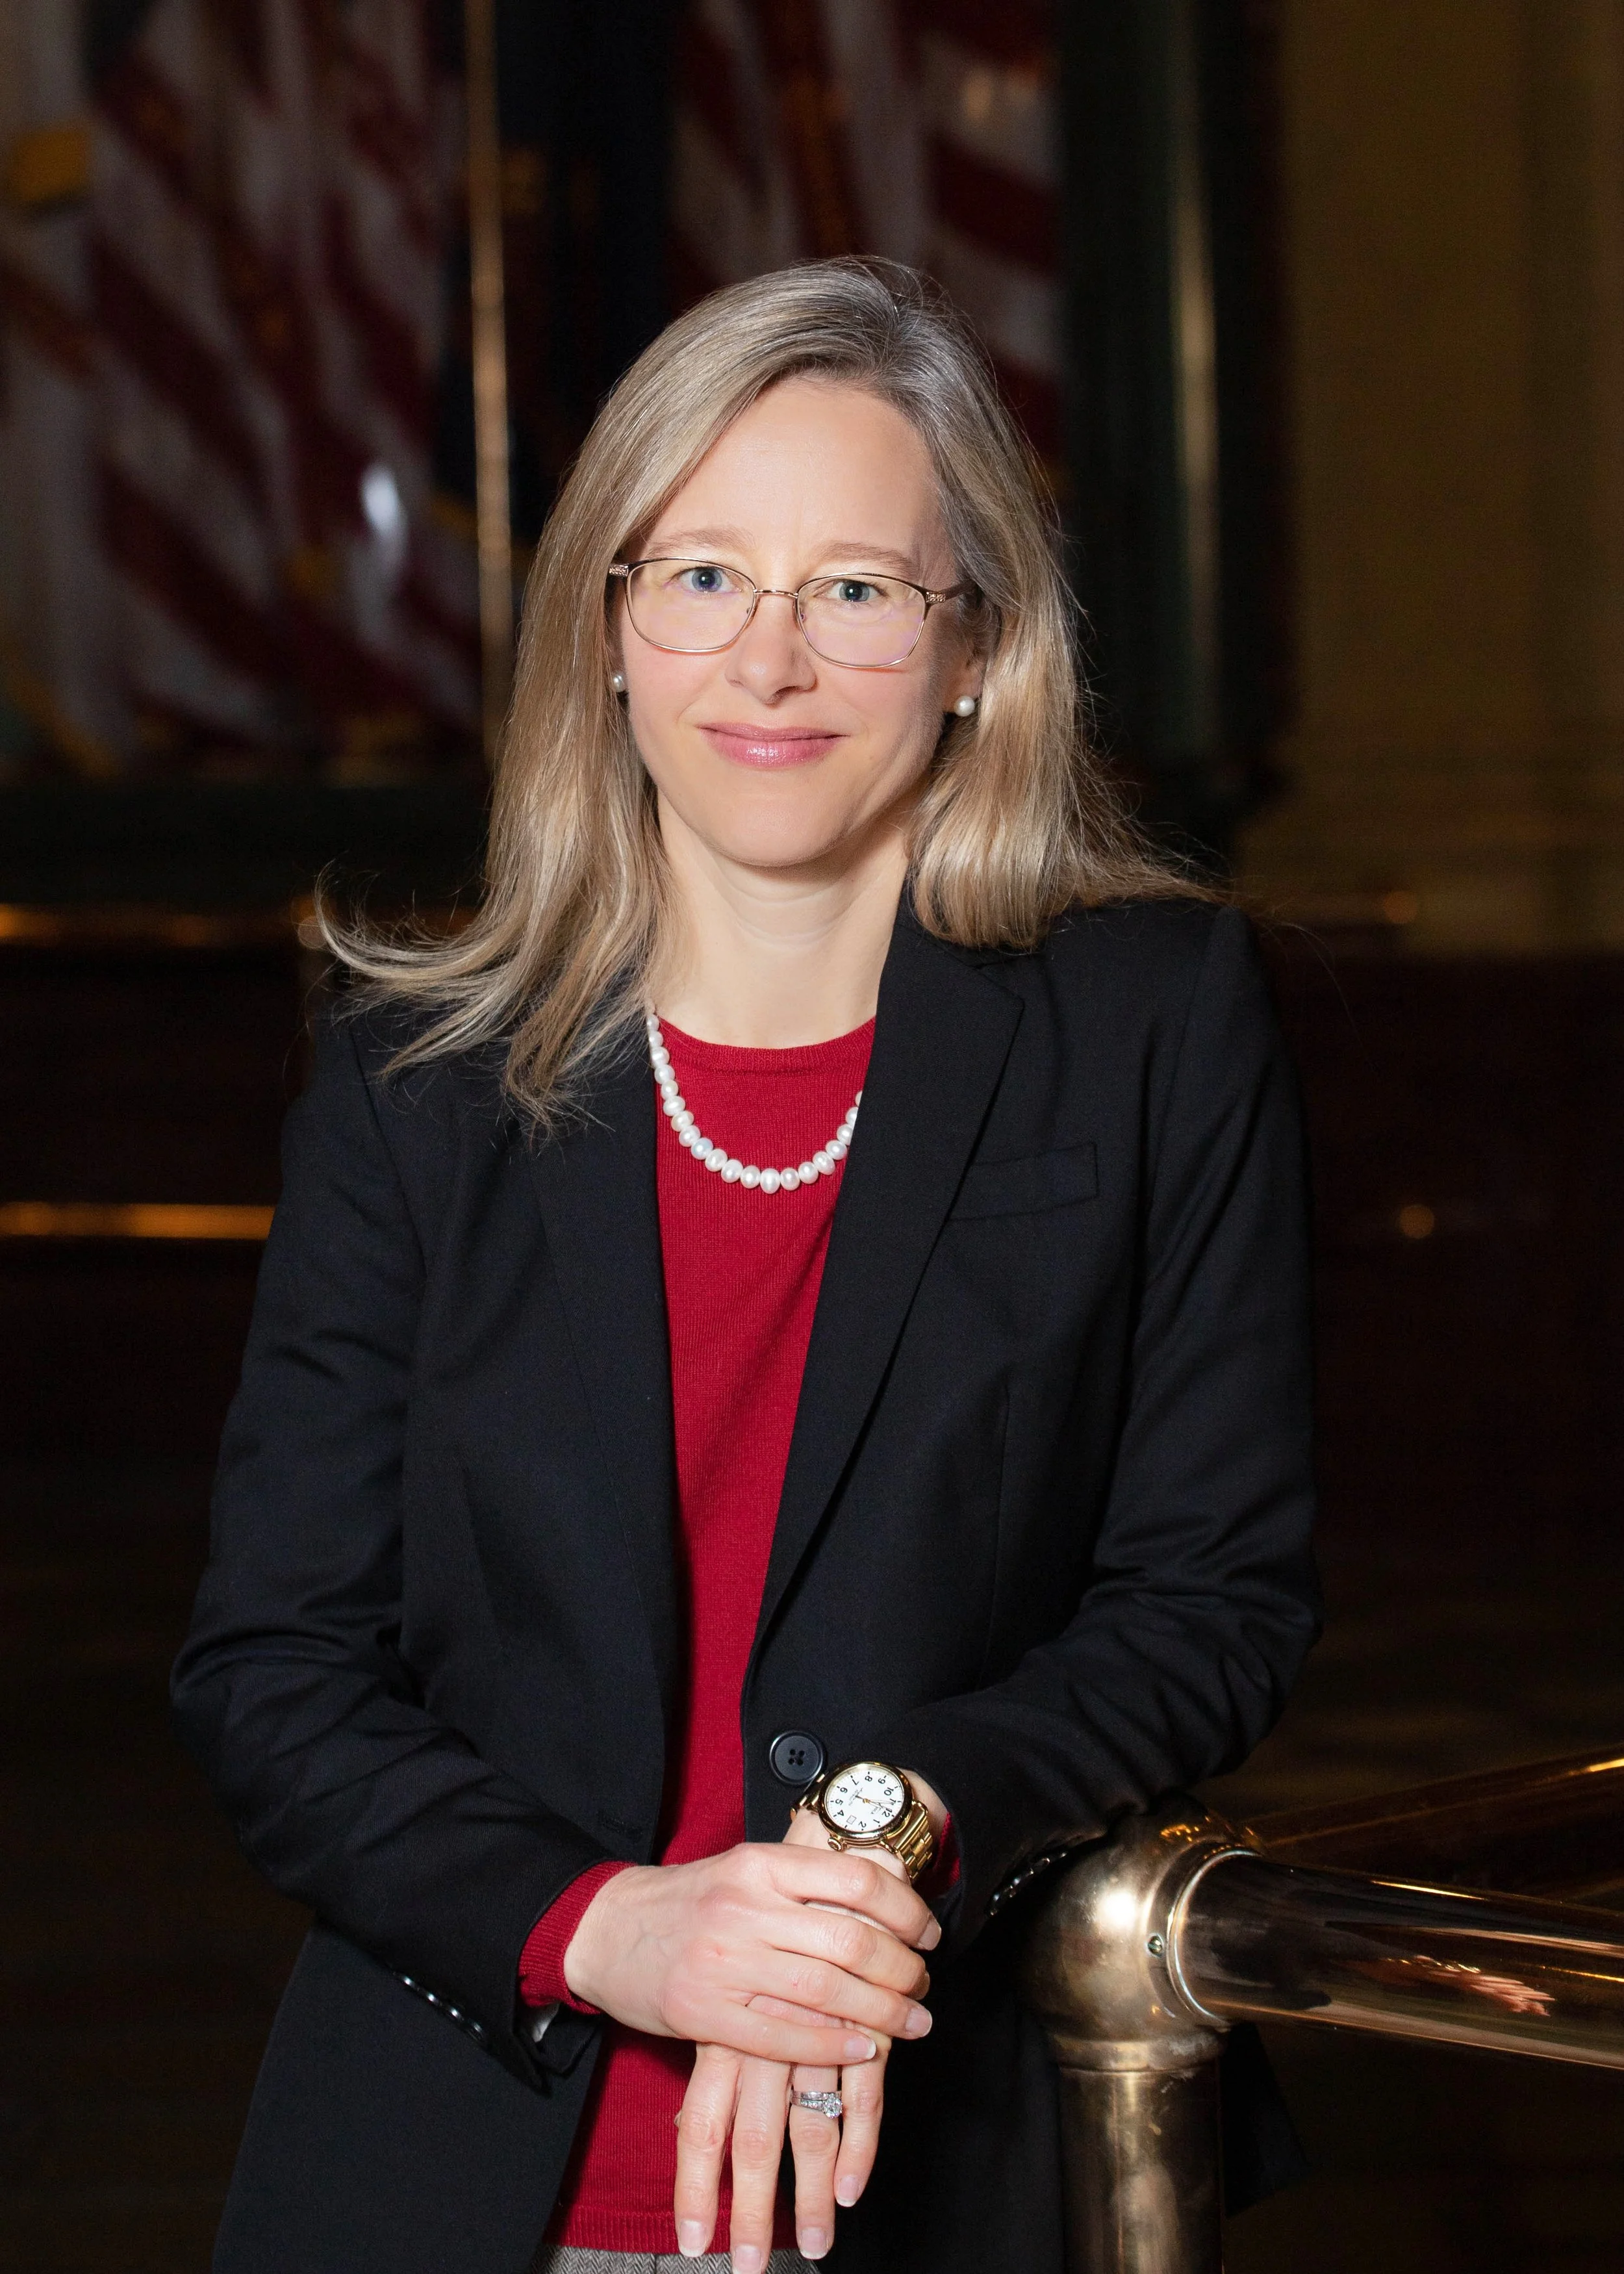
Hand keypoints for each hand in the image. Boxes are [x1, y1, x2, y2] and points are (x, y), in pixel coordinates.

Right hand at [562, 1840, 938, 2070]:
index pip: (855, 1879)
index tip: (928, 1933)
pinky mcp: (703, 2011)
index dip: (905, 1909)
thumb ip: (804, 1880)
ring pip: (825, 1991)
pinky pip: (783, 2036)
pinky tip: (862, 2050)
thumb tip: (886, 1893)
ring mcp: (723, 1961)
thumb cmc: (689, 1900)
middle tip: (923, 1986)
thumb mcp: (745, 1870)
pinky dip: (831, 2046)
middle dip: (901, 1970)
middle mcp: (745, 1907)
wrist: (606, 1929)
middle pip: (850, 1940)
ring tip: (911, 2023)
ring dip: (881, 2013)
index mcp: (760, 1863)